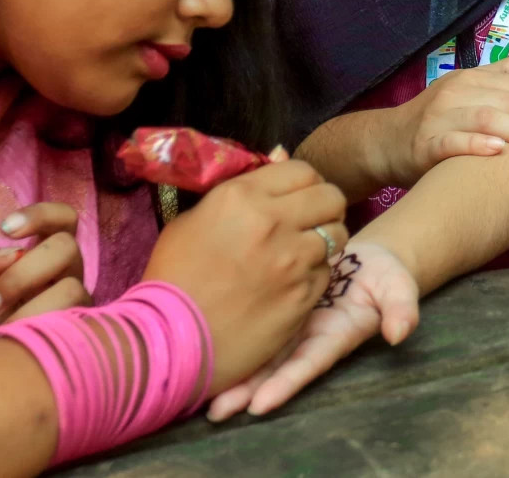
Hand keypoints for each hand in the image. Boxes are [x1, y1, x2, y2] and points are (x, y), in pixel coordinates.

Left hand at [0, 202, 89, 350]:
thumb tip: (9, 252)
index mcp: (41, 261)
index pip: (63, 220)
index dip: (41, 215)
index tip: (5, 228)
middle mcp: (66, 279)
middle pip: (68, 246)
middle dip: (25, 271)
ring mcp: (77, 311)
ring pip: (72, 287)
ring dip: (27, 307)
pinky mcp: (80, 341)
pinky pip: (71, 324)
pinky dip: (35, 329)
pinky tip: (9, 343)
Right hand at [143, 159, 348, 393]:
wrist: (171, 338)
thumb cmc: (172, 276)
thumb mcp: (192, 219)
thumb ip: (234, 195)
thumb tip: (269, 170)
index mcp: (243, 196)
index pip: (302, 170)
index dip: (305, 182)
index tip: (298, 195)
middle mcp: (275, 222)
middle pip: (331, 197)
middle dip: (325, 205)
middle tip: (311, 219)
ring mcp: (294, 261)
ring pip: (338, 234)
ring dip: (325, 239)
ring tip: (306, 250)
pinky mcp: (304, 297)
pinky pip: (327, 271)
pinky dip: (316, 273)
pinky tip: (294, 281)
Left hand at [207, 240, 417, 420]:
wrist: (371, 256)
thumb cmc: (386, 276)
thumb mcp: (399, 289)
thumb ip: (401, 308)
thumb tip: (399, 331)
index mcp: (334, 335)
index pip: (306, 364)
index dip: (284, 384)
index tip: (259, 406)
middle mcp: (308, 334)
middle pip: (275, 366)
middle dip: (247, 390)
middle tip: (216, 410)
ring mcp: (293, 319)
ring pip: (261, 348)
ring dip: (235, 370)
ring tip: (203, 391)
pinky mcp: (281, 300)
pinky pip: (256, 318)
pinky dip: (236, 334)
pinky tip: (208, 343)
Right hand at [379, 58, 508, 189]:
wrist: (387, 142)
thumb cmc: (435, 119)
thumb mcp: (465, 90)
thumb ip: (501, 76)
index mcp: (468, 78)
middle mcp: (454, 92)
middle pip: (508, 101)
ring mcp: (438, 117)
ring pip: (486, 117)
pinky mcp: (426, 144)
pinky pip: (454, 141)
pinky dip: (477, 144)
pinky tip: (499, 151)